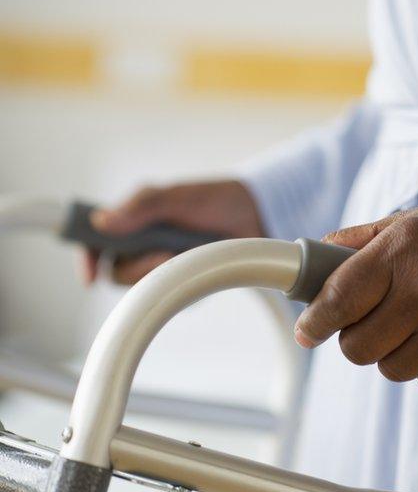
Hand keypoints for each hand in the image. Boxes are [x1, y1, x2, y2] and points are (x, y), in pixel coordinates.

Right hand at [82, 180, 263, 284]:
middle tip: (165, 255)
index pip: (96, 242)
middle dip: (137, 268)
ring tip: (185, 254)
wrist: (255, 214)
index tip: (91, 276)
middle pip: (118, 271)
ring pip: (142, 285)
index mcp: (133, 219)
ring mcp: (161, 261)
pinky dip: (181, 283)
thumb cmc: (213, 200)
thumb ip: (141, 208)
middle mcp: (142, 242)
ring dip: (160, 273)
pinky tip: (198, 264)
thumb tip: (101, 221)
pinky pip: (170, 293)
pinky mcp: (181, 277)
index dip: (88, 259)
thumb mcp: (175, 198)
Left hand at [294, 198, 417, 387]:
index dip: (316, 321)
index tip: (307, 331)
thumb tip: (315, 255)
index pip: (340, 298)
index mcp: (403, 250)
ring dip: (394, 353)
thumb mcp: (412, 221)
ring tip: (415, 326)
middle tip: (371, 323)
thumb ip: (360, 241)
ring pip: (392, 369)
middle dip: (356, 340)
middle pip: (359, 348)